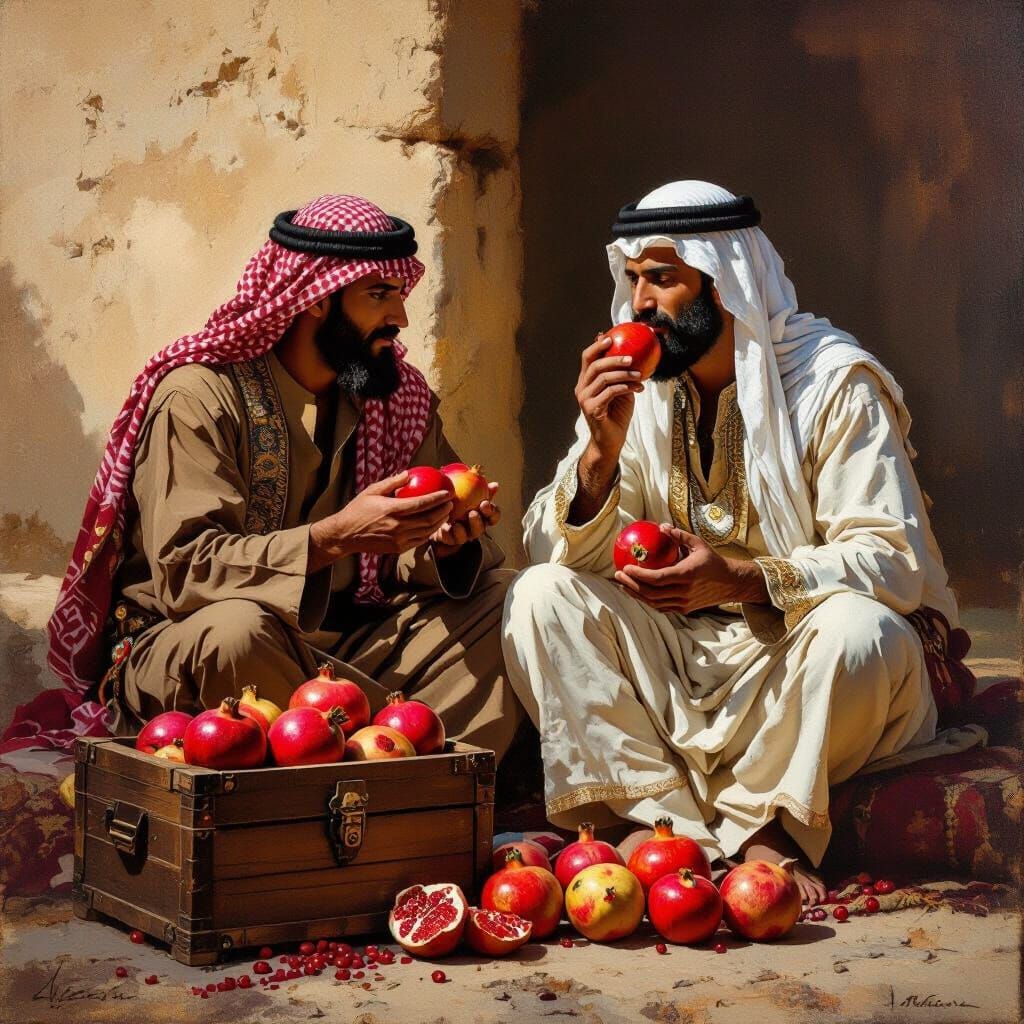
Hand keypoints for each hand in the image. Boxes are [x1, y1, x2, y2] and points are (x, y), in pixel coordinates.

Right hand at [309, 471, 452, 569]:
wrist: (345, 535)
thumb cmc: (357, 510)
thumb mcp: (372, 491)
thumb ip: (391, 483)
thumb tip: (409, 474)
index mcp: (392, 509)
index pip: (421, 504)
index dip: (437, 499)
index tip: (447, 493)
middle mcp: (397, 526)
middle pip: (429, 519)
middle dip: (443, 511)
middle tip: (450, 503)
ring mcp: (399, 539)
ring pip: (427, 532)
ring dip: (439, 523)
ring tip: (446, 514)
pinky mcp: (398, 548)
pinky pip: (419, 541)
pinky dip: (429, 533)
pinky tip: (433, 526)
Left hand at [430, 482, 500, 557]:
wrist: (439, 511)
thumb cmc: (458, 498)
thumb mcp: (468, 490)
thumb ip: (479, 486)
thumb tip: (490, 480)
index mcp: (484, 515)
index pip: (494, 515)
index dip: (492, 511)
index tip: (485, 503)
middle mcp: (477, 527)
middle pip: (482, 527)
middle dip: (478, 521)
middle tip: (472, 513)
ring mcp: (466, 535)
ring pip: (468, 535)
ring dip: (463, 530)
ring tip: (458, 524)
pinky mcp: (453, 540)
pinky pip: (452, 538)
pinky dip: (449, 533)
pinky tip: (445, 527)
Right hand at [575, 332, 644, 465]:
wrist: (611, 441)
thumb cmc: (617, 415)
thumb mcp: (621, 390)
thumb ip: (621, 374)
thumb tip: (631, 354)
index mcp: (586, 381)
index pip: (587, 358)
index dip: (597, 346)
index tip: (611, 337)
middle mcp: (582, 388)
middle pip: (594, 365)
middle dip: (614, 358)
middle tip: (631, 357)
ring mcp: (585, 399)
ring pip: (604, 378)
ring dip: (625, 374)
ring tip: (640, 375)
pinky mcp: (592, 409)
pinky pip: (610, 392)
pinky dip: (626, 387)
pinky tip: (638, 388)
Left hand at [614, 525, 768, 613]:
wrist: (731, 583)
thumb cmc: (713, 561)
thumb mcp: (699, 544)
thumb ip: (679, 535)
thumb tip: (661, 527)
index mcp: (687, 575)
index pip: (657, 578)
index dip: (639, 575)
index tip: (625, 568)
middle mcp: (685, 592)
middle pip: (651, 593)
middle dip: (631, 585)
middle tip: (617, 575)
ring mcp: (684, 603)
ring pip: (654, 603)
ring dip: (636, 594)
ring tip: (623, 584)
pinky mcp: (685, 609)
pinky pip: (661, 607)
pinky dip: (647, 600)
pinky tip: (637, 591)